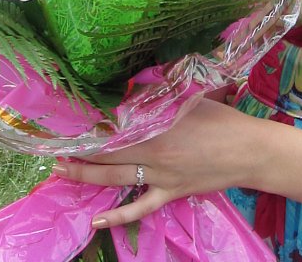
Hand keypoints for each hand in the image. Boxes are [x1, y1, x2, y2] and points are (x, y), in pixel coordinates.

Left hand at [52, 98, 255, 228]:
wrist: (248, 150)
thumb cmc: (222, 118)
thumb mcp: (192, 96)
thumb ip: (163, 92)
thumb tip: (138, 80)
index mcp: (157, 125)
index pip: (113, 126)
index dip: (89, 124)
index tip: (67, 120)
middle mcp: (153, 152)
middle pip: (107, 153)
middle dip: (78, 150)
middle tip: (53, 146)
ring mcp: (160, 177)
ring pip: (114, 178)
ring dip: (85, 175)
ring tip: (60, 171)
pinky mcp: (170, 193)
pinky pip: (139, 208)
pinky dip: (117, 216)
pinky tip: (96, 221)